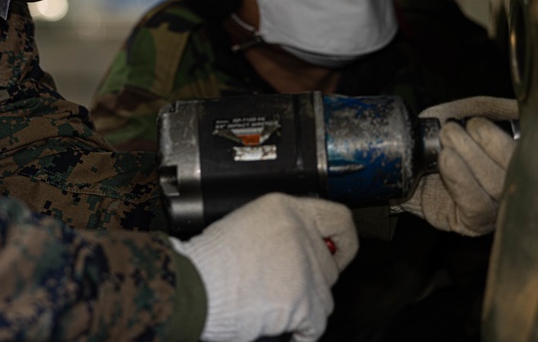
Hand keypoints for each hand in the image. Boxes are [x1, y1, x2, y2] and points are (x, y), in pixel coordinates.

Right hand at [170, 193, 358, 341]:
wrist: (193, 286)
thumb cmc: (208, 262)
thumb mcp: (245, 225)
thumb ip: (280, 233)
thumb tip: (302, 252)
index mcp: (285, 208)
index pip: (339, 218)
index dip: (343, 242)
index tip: (337, 254)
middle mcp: (300, 232)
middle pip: (329, 267)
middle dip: (310, 284)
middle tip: (281, 288)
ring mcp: (304, 267)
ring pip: (325, 298)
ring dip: (304, 308)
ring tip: (270, 304)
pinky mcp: (303, 300)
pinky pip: (316, 325)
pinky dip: (301, 332)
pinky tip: (281, 327)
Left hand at [401, 97, 517, 235]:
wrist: (403, 163)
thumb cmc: (436, 139)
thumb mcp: (463, 113)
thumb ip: (494, 109)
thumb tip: (522, 106)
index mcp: (517, 158)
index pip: (531, 149)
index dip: (509, 135)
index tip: (476, 121)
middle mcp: (513, 184)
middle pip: (517, 167)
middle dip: (485, 142)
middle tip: (452, 129)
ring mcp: (497, 206)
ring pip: (498, 184)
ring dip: (469, 157)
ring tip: (446, 140)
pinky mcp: (475, 222)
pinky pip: (477, 204)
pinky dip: (461, 179)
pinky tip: (447, 160)